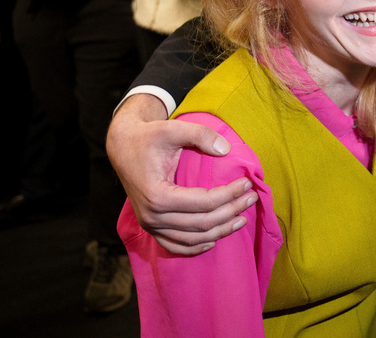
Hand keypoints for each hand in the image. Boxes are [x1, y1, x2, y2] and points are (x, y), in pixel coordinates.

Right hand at [107, 94, 256, 254]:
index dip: (229, 194)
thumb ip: (200, 135)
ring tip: (242, 218)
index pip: (204, 203)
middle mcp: (152, 216)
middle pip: (202, 223)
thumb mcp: (173, 128)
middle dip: (231, 211)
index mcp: (156, 195)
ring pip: (193, 239)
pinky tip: (214, 238)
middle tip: (252, 198)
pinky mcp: (151, 227)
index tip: (248, 183)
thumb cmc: (148, 137)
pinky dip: (197, 246)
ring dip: (220, 231)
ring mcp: (150, 226)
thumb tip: (226, 149)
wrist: (123, 147)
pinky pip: (176, 246)